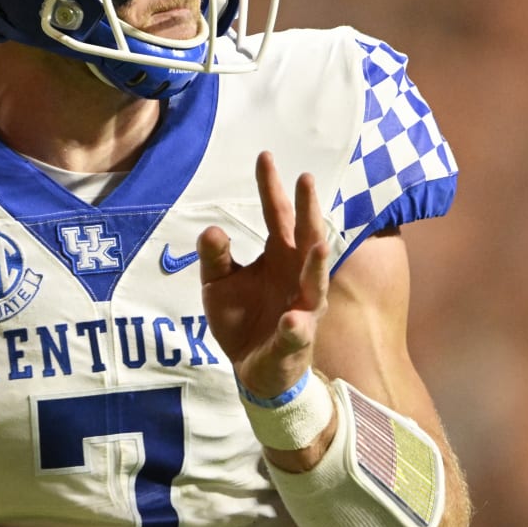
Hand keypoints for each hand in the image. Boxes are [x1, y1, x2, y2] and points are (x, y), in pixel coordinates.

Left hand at [197, 151, 330, 398]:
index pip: (278, 215)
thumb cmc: (242, 319)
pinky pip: (297, 332)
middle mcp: (297, 275)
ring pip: (315, 283)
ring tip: (315, 245)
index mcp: (279, 256)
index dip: (271, 187)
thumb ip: (215, 258)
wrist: (254, 370)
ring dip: (316, 265)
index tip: (265, 156)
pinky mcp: (295, 340)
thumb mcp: (218, 285)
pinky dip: (296, 325)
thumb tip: (211, 229)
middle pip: (306, 237)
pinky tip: (292, 319)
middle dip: (308, 211)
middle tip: (306, 179)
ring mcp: (302, 307)